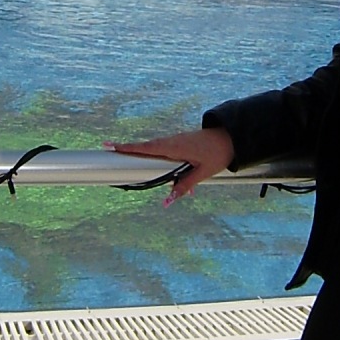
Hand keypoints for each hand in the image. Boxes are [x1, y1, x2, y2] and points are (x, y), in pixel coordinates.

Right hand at [111, 127, 235, 202]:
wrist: (231, 138)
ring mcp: (175, 141)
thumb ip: (183, 186)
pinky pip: (163, 150)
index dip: (128, 148)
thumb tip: (167, 201)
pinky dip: (155, 155)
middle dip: (127, 149)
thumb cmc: (217, 154)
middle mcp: (171, 142)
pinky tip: (160, 168)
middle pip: (145, 147)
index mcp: (174, 147)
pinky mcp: (180, 143)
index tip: (110, 146)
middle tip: (108, 149)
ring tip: (122, 153)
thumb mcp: (201, 173)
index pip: (146, 148)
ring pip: (154, 148)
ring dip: (140, 152)